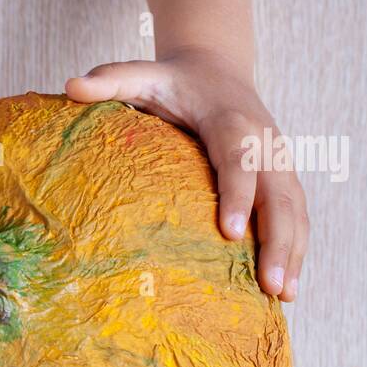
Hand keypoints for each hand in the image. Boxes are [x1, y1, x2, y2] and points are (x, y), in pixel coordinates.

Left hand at [66, 46, 307, 301]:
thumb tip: (70, 86)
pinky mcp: (284, 175)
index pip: (238, 159)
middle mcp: (264, 141)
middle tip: (270, 287)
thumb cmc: (172, 81)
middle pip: (278, 194)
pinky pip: (295, 214)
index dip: (236, 195)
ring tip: (284, 298)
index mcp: (231, 120)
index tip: (228, 233)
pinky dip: (296, 249)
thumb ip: (110, 79)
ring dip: (293, 253)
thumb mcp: (142, 75)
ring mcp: (279, 160)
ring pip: (294, 208)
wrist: (216, 68)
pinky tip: (286, 290)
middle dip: (278, 240)